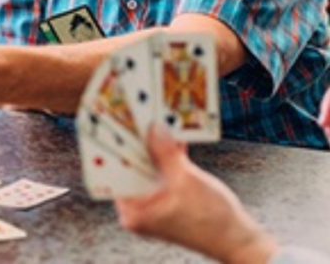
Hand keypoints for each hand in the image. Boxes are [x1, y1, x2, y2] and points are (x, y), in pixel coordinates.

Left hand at [114, 127, 276, 263]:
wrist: (239, 239)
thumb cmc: (213, 221)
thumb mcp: (185, 180)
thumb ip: (165, 153)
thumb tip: (152, 127)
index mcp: (133, 212)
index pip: (115, 173)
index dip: (116, 147)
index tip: (116, 123)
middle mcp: (137, 208)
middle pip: (132, 168)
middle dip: (138, 143)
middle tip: (135, 115)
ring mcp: (152, 202)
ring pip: (149, 167)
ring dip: (155, 146)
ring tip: (153, 118)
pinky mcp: (166, 196)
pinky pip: (162, 171)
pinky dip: (168, 155)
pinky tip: (172, 133)